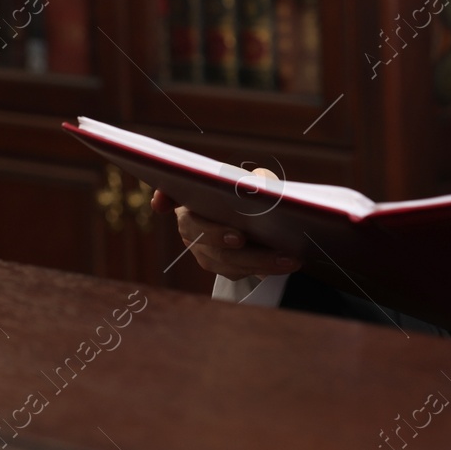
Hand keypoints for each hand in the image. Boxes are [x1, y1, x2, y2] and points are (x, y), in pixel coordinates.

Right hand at [147, 171, 302, 281]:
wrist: (252, 219)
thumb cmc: (246, 193)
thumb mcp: (250, 180)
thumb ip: (253, 178)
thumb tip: (259, 183)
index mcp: (191, 200)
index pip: (169, 196)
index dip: (163, 198)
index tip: (162, 203)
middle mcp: (190, 228)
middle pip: (200, 235)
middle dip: (218, 237)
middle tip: (239, 238)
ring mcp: (203, 251)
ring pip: (225, 260)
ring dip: (258, 261)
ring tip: (288, 258)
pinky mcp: (221, 267)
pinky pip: (239, 271)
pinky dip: (264, 268)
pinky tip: (287, 263)